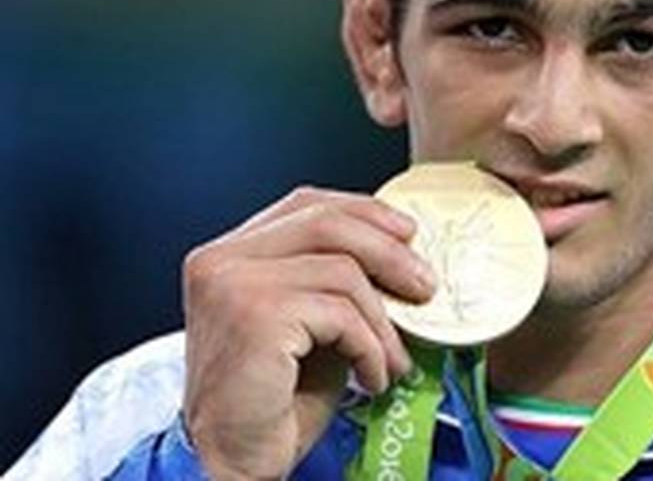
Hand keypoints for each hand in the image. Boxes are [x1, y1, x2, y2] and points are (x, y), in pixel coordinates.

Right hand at [181, 186, 435, 478]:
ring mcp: (232, 285)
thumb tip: (405, 258)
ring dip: (383, 320)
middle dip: (390, 253)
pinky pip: (340, 314)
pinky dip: (370, 348)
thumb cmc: (273, 400)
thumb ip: (338, 282)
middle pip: (327, 223)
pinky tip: (373, 377)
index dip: (364, 212)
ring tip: (395, 357)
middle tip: (425, 287)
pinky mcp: (253, 316)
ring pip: (342, 271)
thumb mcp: (311, 323)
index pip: (306, 204)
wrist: (230, 462)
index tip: (408, 234)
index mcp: (229, 253)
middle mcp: (221, 260)